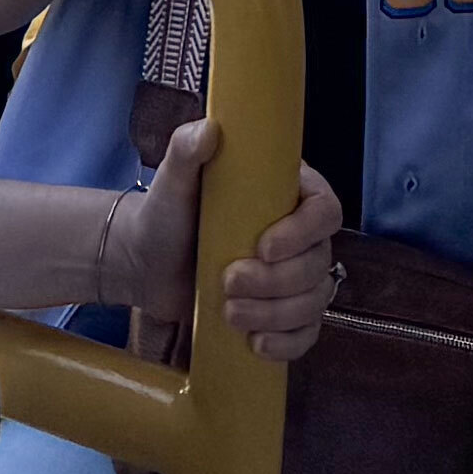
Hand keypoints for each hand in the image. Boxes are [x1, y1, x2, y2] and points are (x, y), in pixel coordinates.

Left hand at [112, 114, 333, 357]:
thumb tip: (210, 130)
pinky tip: (255, 343)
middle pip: (320, 263)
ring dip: (275, 313)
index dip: (303, 232)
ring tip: (228, 311)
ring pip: (315, 301)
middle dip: (276, 282)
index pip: (325, 210)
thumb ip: (186, 149)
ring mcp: (293, 277)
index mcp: (287, 194)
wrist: (147, 264)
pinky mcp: (281, 312)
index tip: (262, 246)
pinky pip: (306, 333)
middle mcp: (300, 235)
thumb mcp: (173, 179)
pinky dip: (287, 342)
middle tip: (228, 282)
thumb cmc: (166, 214)